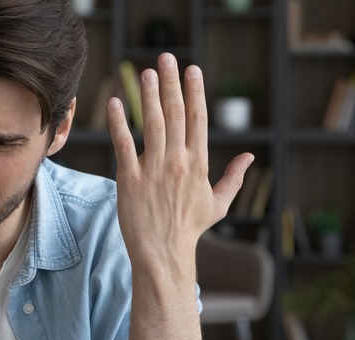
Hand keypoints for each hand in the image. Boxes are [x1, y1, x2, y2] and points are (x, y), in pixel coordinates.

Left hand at [107, 52, 253, 264]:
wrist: (163, 254)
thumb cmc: (188, 229)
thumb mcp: (218, 204)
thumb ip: (234, 178)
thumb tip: (251, 157)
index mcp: (199, 164)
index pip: (198, 119)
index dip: (194, 92)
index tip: (192, 70)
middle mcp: (178, 162)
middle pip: (175, 114)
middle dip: (171, 83)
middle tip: (165, 58)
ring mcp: (153, 170)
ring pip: (152, 125)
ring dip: (148, 96)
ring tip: (146, 73)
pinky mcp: (129, 180)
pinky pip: (124, 146)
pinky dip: (119, 124)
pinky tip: (115, 103)